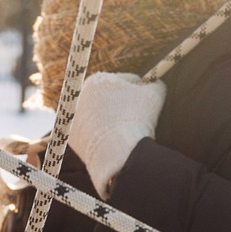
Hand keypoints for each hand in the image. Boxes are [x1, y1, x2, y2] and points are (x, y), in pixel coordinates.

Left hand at [65, 73, 164, 190]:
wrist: (116, 152)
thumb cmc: (136, 118)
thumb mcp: (155, 94)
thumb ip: (156, 84)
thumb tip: (157, 83)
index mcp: (97, 80)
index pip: (125, 80)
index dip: (140, 90)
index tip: (147, 101)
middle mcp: (80, 96)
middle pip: (108, 98)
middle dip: (122, 105)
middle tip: (137, 118)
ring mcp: (74, 118)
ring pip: (100, 117)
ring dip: (112, 121)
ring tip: (126, 132)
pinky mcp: (73, 138)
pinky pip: (92, 134)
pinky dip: (102, 137)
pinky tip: (113, 143)